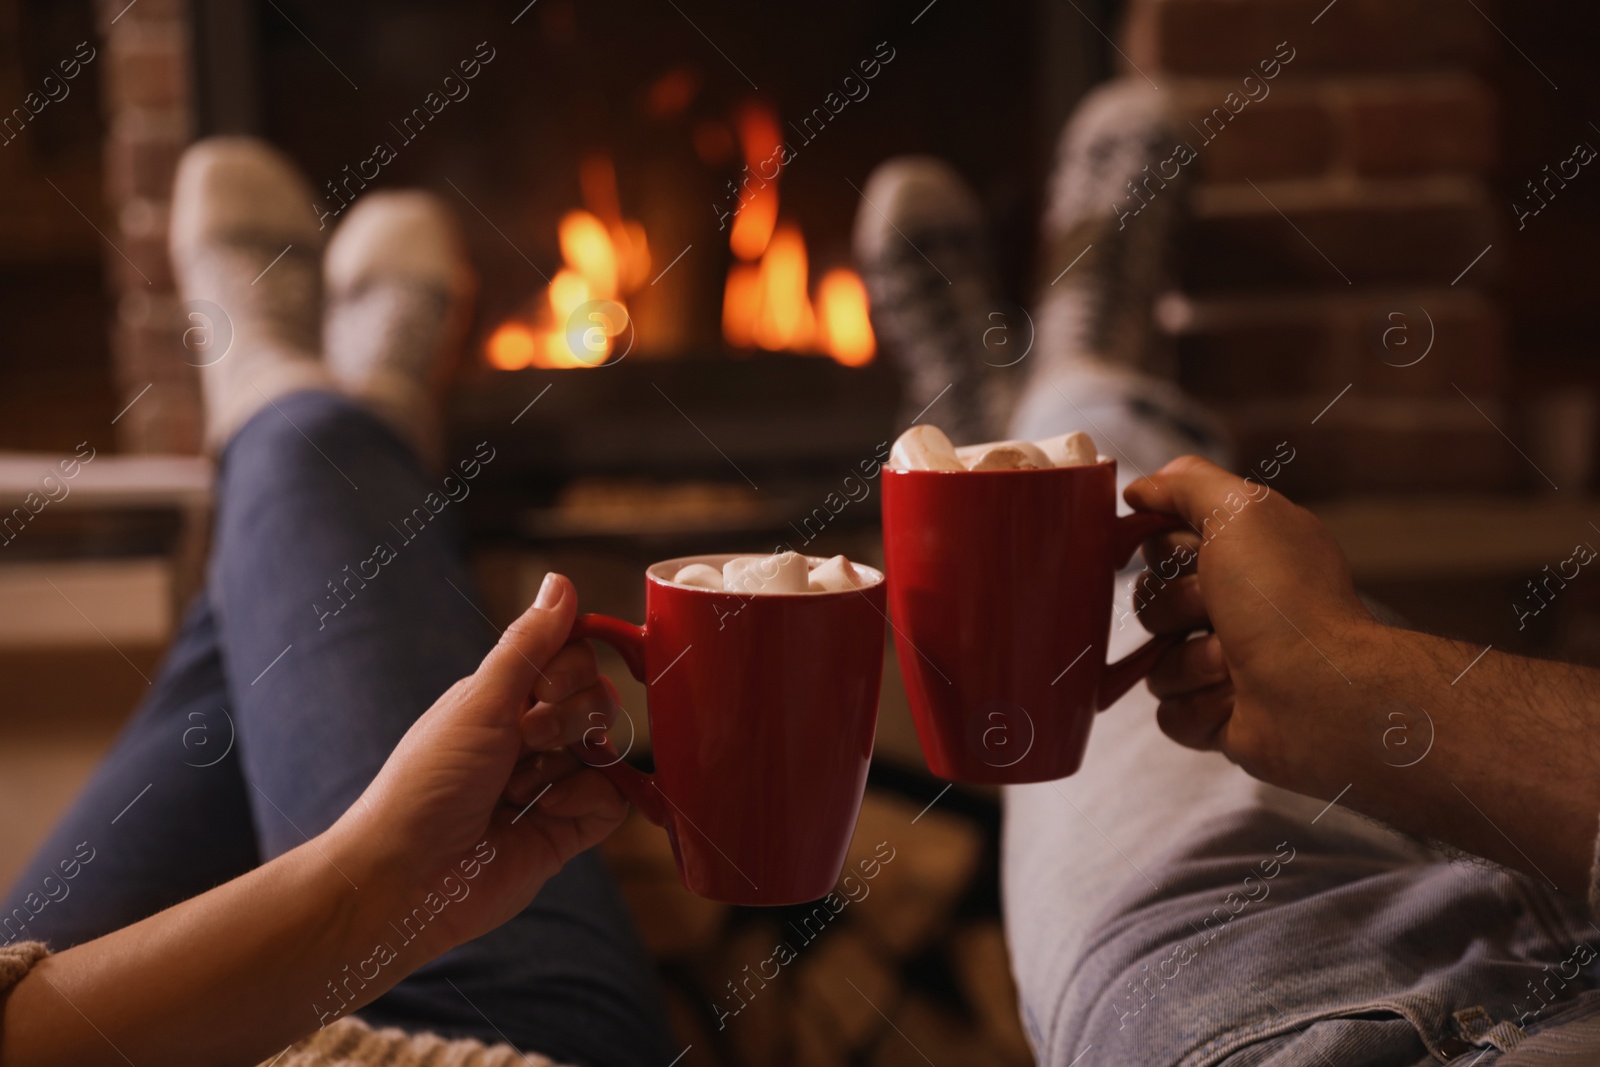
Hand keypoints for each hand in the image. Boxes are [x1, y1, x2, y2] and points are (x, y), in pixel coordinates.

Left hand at [327, 572, 626, 954]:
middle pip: (596, 700)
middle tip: (527, 742)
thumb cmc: (426, 782)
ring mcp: (551, 784)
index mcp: (505, 698)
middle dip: (570, 719)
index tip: (537, 693)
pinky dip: (588, 803)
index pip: (572, 657)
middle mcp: (531, 737)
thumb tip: (560, 582)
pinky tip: (546, 813)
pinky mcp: (565, 830)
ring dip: (568, 766)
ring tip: (522, 789)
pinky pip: (612, 802)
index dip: (568, 672)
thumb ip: (529, 645)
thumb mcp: (480, 701)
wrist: (406, 877)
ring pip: (607, 750)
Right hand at [1124, 456, 1377, 789]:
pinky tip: (1233, 699)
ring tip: (1233, 663)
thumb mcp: (1240, 510)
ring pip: (1154, 658)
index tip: (1181, 554)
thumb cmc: (1286, 600)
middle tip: (1216, 610)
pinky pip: (1166, 709)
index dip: (1161, 547)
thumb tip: (1138, 489)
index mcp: (1240, 555)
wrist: (1322, 691)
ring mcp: (1222, 662)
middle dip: (1175, 606)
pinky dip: (1196, 704)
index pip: (1161, 541)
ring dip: (1189, 660)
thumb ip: (1185, 483)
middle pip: (1148, 600)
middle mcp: (1231, 604)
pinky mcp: (1214, 714)